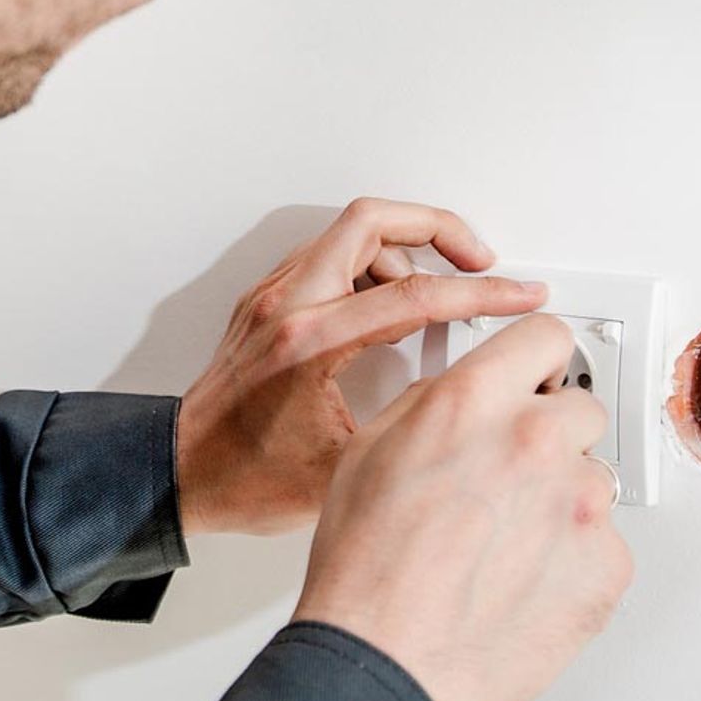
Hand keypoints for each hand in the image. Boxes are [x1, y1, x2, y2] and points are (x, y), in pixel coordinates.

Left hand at [173, 198, 548, 536]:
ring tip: (435, 293)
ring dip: (402, 250)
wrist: (181, 476)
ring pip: (347, 234)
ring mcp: (271, 299)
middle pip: (373, 221)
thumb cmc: (244, 479)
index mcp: (308, 343)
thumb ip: (409, 425)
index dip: (482, 293)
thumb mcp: (346, 469)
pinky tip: (388, 307)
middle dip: (439, 229)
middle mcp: (285, 307)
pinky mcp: (265, 305)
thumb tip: (465, 403)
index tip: (519, 294)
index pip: (414, 294)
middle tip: (478, 258)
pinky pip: (326, 258)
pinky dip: (368, 267)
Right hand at [293, 314, 634, 700]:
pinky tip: (521, 578)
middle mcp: (537, 441)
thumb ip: (431, 405)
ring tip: (502, 543)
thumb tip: (464, 397)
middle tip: (506, 476)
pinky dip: (572, 556)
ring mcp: (582, 505)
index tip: (538, 371)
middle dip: (548, 432)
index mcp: (474, 402)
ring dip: (560, 498)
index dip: (536, 357)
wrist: (388, 661)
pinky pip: (604, 542)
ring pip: (592, 477)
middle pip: (580, 406)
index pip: (546, 336)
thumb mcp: (369, 451)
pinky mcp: (608, 565)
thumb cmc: (366, 569)